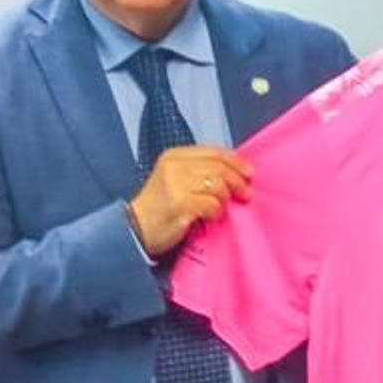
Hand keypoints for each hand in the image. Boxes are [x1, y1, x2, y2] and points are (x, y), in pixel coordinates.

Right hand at [128, 146, 252, 256]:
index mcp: (174, 156)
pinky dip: (216, 212)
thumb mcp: (175, 179)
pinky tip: (210, 217)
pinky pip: (212, 204)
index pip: (214, 152)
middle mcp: (174, 167)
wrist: (134, 230)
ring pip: (218, 185)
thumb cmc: (160, 208)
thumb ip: (199, 171)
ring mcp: (175, 185)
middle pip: (219, 168)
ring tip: (220, 208)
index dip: (236, 162)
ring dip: (225, 199)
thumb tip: (236, 170)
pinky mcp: (179, 204)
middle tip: (245, 194)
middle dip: (237, 181)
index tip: (249, 173)